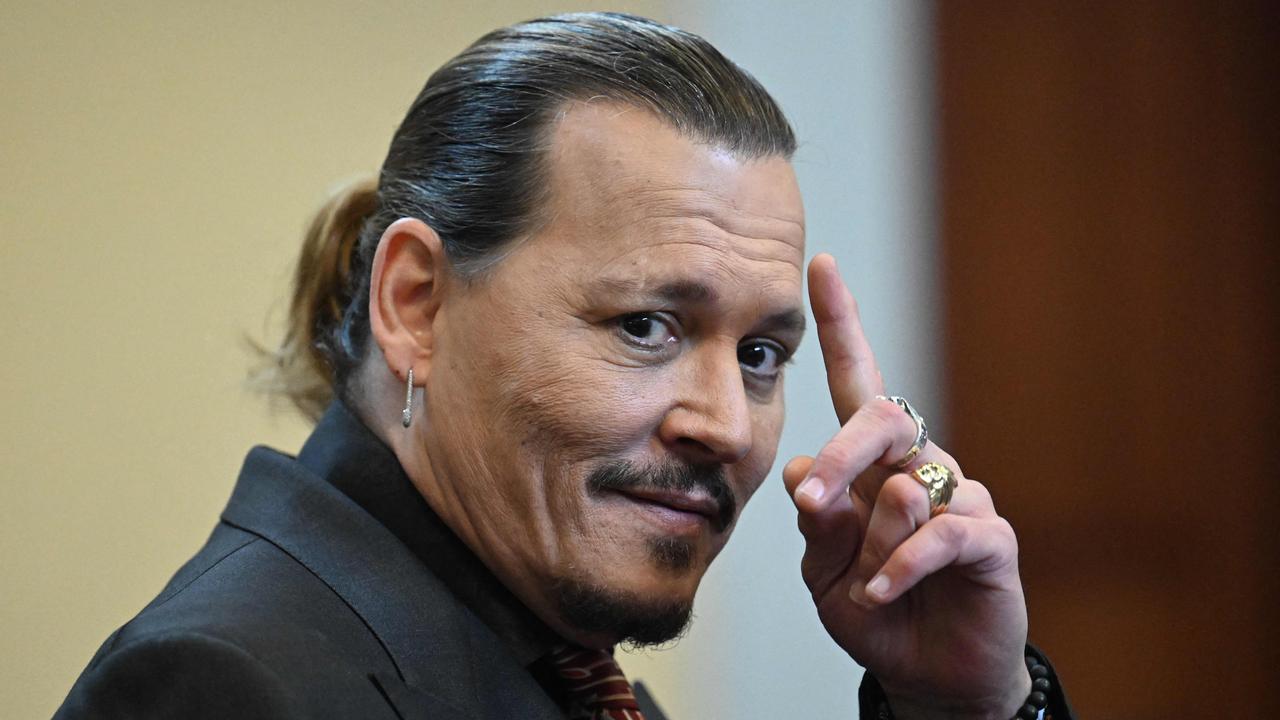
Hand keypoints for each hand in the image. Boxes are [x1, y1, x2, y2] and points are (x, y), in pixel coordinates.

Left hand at [784, 254, 1030, 719]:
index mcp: (873, 462)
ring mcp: (960, 497)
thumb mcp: (824, 571)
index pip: (857, 381)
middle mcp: (919, 463)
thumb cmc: (874, 610)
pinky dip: (901, 567)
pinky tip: (881, 594)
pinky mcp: (992, 539)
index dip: (842, 323)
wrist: (927, 673)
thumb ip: (819, 524)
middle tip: (811, 499)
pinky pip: (943, 535)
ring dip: (871, 543)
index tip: (818, 264)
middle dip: (842, 453)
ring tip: (865, 588)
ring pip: (906, 487)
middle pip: (882, 415)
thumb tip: (807, 474)